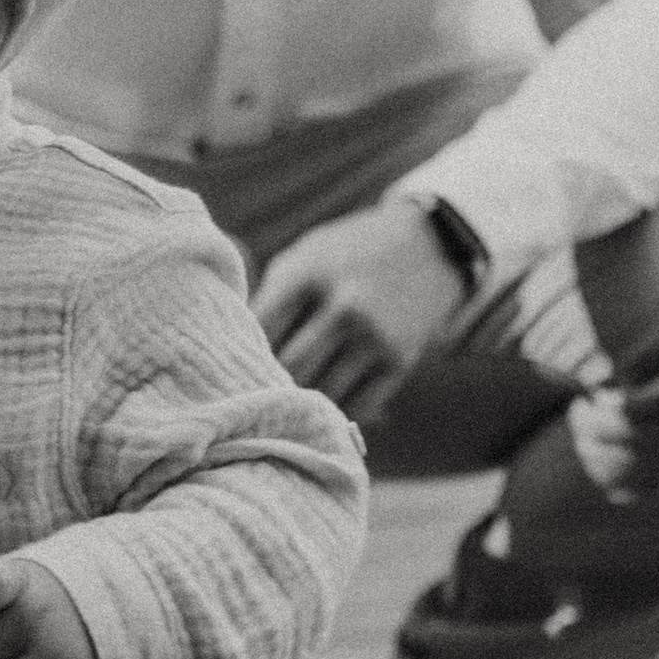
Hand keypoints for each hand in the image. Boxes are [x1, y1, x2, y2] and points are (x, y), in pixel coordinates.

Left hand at [252, 203, 467, 424]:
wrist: (429, 246)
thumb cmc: (347, 254)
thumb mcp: (305, 255)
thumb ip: (269, 296)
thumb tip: (229, 350)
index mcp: (308, 275)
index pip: (258, 330)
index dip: (240, 352)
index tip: (230, 365)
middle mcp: (343, 307)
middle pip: (287, 369)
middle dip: (268, 383)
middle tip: (253, 394)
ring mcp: (375, 338)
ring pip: (320, 393)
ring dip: (300, 403)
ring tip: (282, 406)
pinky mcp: (399, 363)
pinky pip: (355, 407)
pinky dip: (333, 412)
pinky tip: (319, 408)